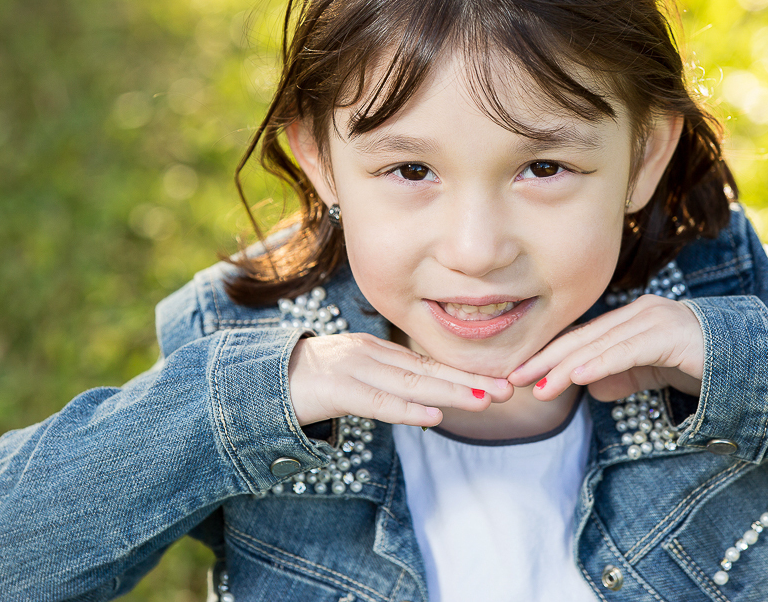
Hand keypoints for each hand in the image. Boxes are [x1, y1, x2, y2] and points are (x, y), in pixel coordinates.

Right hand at [288, 333, 513, 426]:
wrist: (260, 379)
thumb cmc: (309, 382)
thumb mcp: (355, 378)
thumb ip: (388, 386)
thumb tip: (428, 404)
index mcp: (378, 352)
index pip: (429, 364)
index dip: (465, 373)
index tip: (499, 381)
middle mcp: (371, 354)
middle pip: (428, 370)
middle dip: (470, 380)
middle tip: (507, 389)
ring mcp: (353, 369)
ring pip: (410, 384)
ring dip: (450, 393)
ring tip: (483, 400)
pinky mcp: (335, 389)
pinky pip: (378, 401)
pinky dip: (408, 409)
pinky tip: (434, 416)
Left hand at [508, 295, 703, 400]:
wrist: (758, 365)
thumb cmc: (705, 367)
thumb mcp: (654, 375)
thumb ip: (624, 377)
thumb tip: (590, 389)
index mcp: (632, 319)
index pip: (582, 338)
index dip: (549, 356)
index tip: (519, 375)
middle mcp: (640, 312)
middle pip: (583, 337)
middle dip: (544, 359)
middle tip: (511, 378)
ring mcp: (656, 319)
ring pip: (599, 344)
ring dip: (564, 367)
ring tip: (536, 386)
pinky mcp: (672, 334)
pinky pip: (628, 351)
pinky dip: (599, 363)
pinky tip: (575, 377)